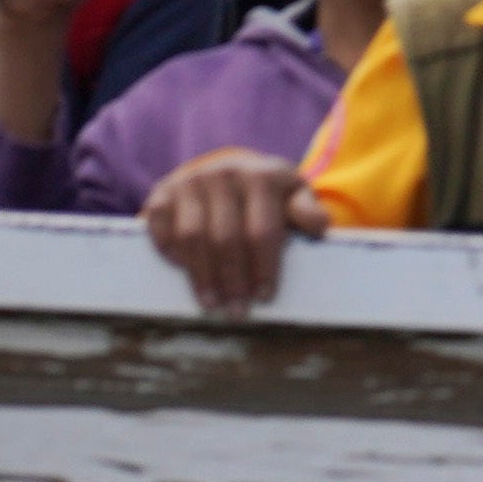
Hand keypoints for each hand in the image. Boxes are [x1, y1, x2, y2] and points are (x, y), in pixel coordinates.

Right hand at [139, 150, 325, 315]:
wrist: (224, 169)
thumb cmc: (264, 194)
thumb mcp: (292, 195)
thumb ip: (306, 210)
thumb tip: (320, 226)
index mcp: (261, 175)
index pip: (262, 230)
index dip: (263, 267)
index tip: (265, 297)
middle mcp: (222, 173)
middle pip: (226, 238)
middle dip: (233, 280)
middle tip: (237, 312)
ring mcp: (188, 182)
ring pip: (192, 238)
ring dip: (202, 276)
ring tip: (212, 304)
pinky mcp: (161, 193)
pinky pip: (162, 231)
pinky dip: (172, 255)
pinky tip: (185, 273)